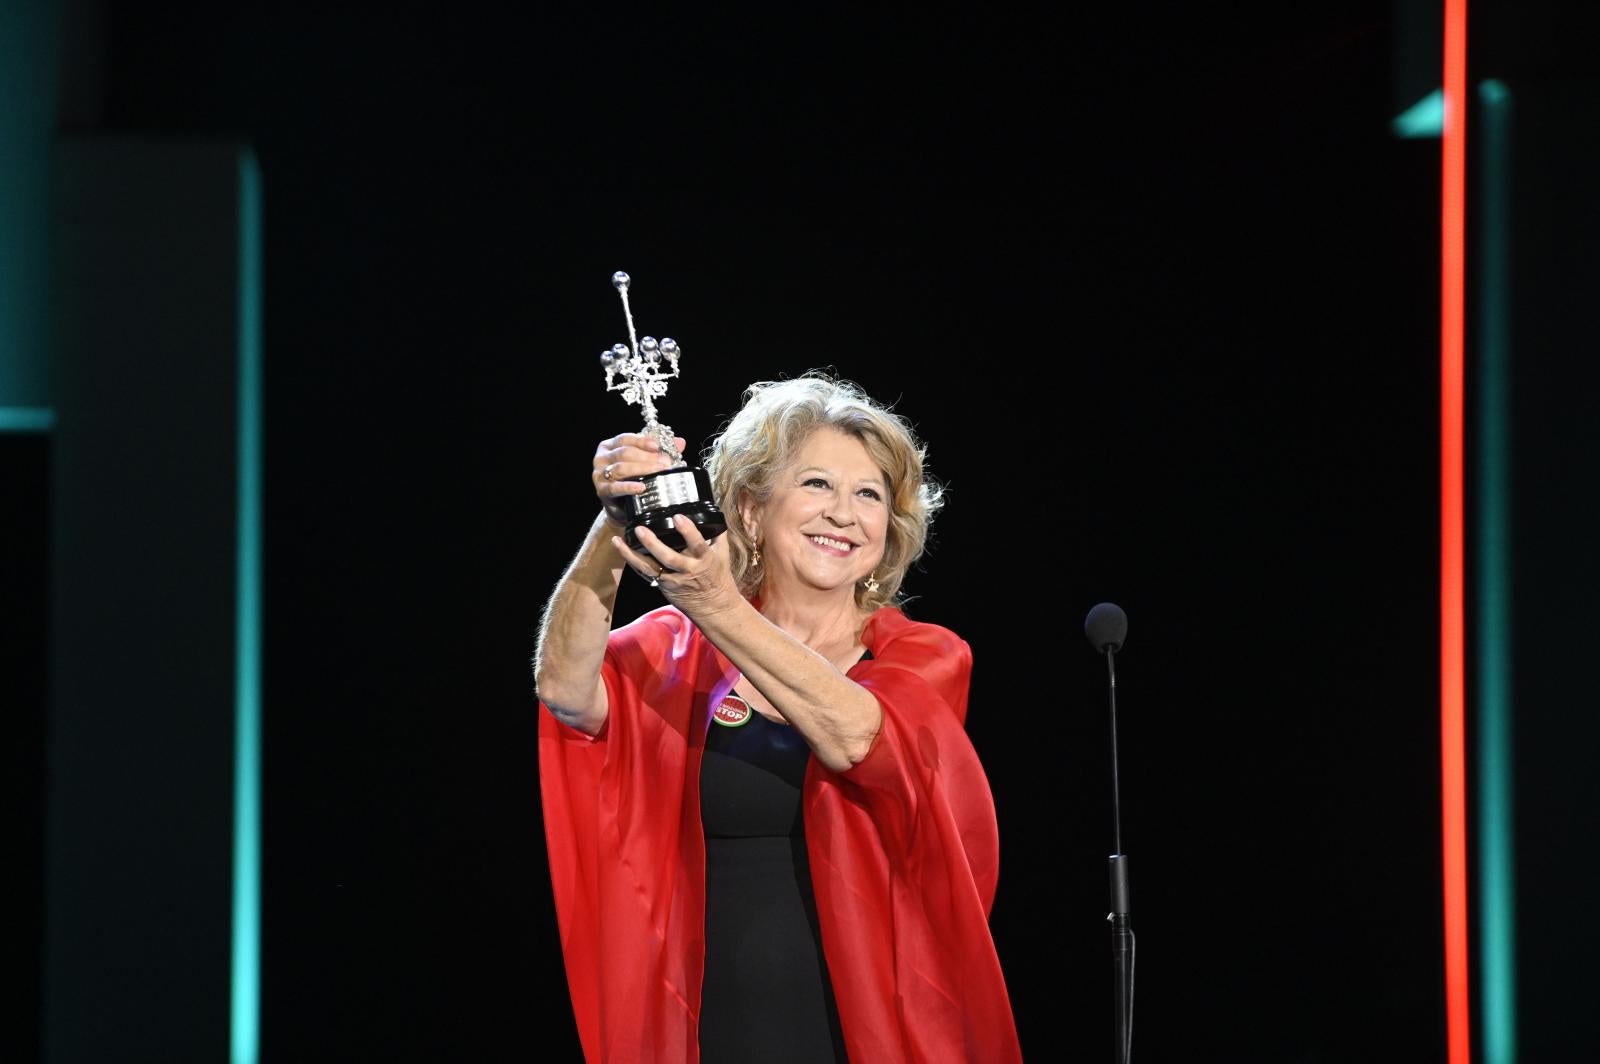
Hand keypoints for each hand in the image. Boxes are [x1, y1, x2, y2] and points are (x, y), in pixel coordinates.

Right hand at [592, 432, 685, 524]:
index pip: (625, 439)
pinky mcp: (602, 491)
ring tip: (658, 472)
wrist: (623, 506)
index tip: (657, 446)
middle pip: (624, 453)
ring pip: (620, 468)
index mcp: (610, 446)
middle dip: (646, 457)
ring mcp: (599, 475)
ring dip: (641, 469)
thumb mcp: (645, 462)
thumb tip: (680, 442)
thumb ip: (660, 451)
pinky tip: (642, 487)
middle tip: (665, 462)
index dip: (642, 441)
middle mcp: (602, 458)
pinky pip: (615, 488)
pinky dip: (629, 487)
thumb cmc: (633, 479)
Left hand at [614, 514, 739, 617]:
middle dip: (653, 544)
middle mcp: (687, 570)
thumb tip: (714, 513)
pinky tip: (621, 548)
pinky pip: (645, 574)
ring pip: (650, 568)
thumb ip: (717, 533)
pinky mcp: (663, 586)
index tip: (678, 517)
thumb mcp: (723, 554)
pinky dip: (632, 561)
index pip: (697, 544)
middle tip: (640, 529)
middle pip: (668, 557)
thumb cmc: (719, 578)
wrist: (714, 607)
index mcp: (704, 559)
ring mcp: (672, 580)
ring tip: (618, 540)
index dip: (688, 531)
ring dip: (632, 554)